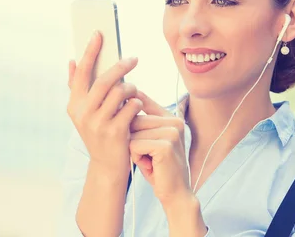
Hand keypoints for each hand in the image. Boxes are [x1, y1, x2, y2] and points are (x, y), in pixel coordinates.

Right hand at [67, 30, 142, 177]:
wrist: (107, 166)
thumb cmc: (99, 133)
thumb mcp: (84, 112)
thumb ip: (78, 88)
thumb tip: (72, 61)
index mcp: (74, 105)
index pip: (82, 72)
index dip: (90, 51)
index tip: (98, 33)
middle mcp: (83, 113)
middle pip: (105, 80)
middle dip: (121, 66)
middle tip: (133, 59)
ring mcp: (98, 124)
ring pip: (121, 92)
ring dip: (131, 88)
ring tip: (133, 92)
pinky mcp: (115, 132)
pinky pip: (132, 106)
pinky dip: (137, 103)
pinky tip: (136, 108)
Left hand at [129, 91, 191, 205]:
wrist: (175, 193)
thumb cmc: (158, 167)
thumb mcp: (150, 140)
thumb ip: (141, 122)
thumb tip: (120, 104)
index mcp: (172, 118)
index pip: (143, 100)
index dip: (129, 108)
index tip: (126, 116)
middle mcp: (174, 121)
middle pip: (135, 119)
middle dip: (133, 139)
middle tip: (147, 155)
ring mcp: (171, 132)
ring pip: (133, 133)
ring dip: (135, 150)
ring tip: (149, 161)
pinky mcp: (166, 145)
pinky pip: (135, 145)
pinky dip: (137, 157)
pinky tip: (150, 165)